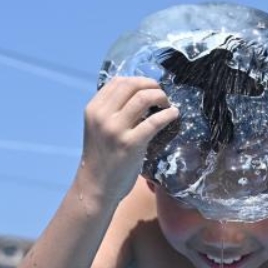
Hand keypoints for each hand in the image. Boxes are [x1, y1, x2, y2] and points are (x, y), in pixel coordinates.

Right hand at [81, 76, 178, 199]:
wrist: (96, 187)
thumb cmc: (102, 158)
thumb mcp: (100, 128)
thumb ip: (113, 111)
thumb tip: (140, 94)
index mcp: (93, 109)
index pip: (118, 81)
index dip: (138, 80)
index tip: (150, 88)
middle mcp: (102, 116)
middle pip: (132, 85)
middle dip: (152, 85)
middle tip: (162, 95)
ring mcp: (115, 130)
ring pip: (144, 98)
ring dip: (161, 97)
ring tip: (168, 105)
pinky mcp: (130, 144)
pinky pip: (154, 122)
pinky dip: (168, 114)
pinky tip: (174, 115)